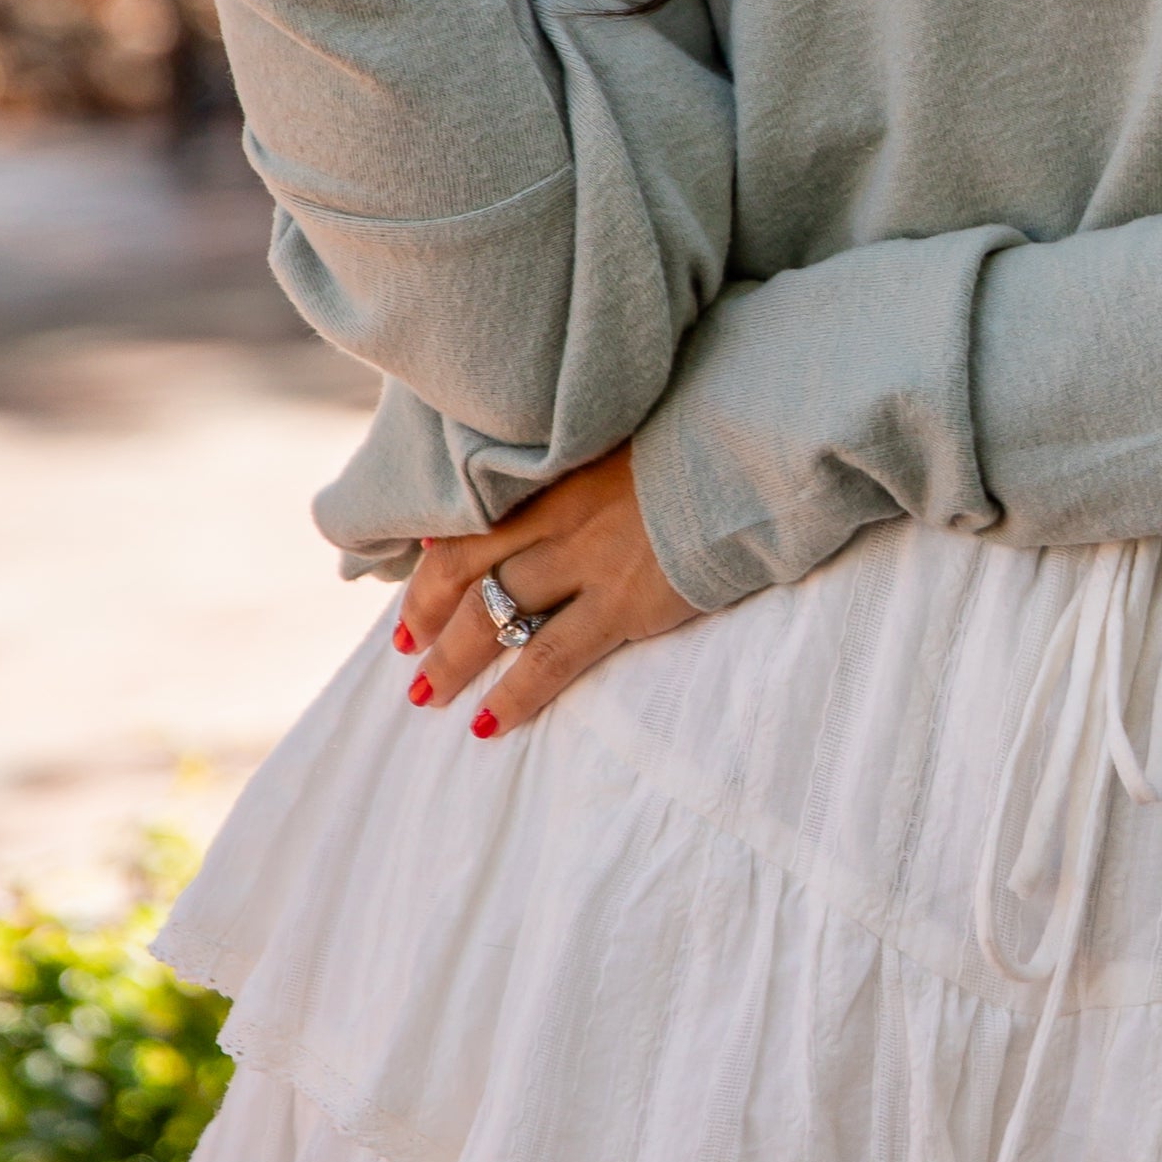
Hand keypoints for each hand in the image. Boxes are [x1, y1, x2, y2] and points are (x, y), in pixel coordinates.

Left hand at [397, 447, 691, 737]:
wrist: (755, 454)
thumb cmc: (702, 440)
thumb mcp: (629, 437)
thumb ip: (585, 466)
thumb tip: (546, 486)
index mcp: (558, 474)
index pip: (473, 518)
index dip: (434, 557)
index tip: (414, 578)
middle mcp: (559, 516)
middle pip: (467, 571)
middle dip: (429, 614)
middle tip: (406, 648)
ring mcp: (587, 562)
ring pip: (493, 617)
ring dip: (453, 660)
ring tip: (427, 695)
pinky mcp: (623, 604)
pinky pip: (549, 659)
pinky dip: (513, 695)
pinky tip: (489, 724)